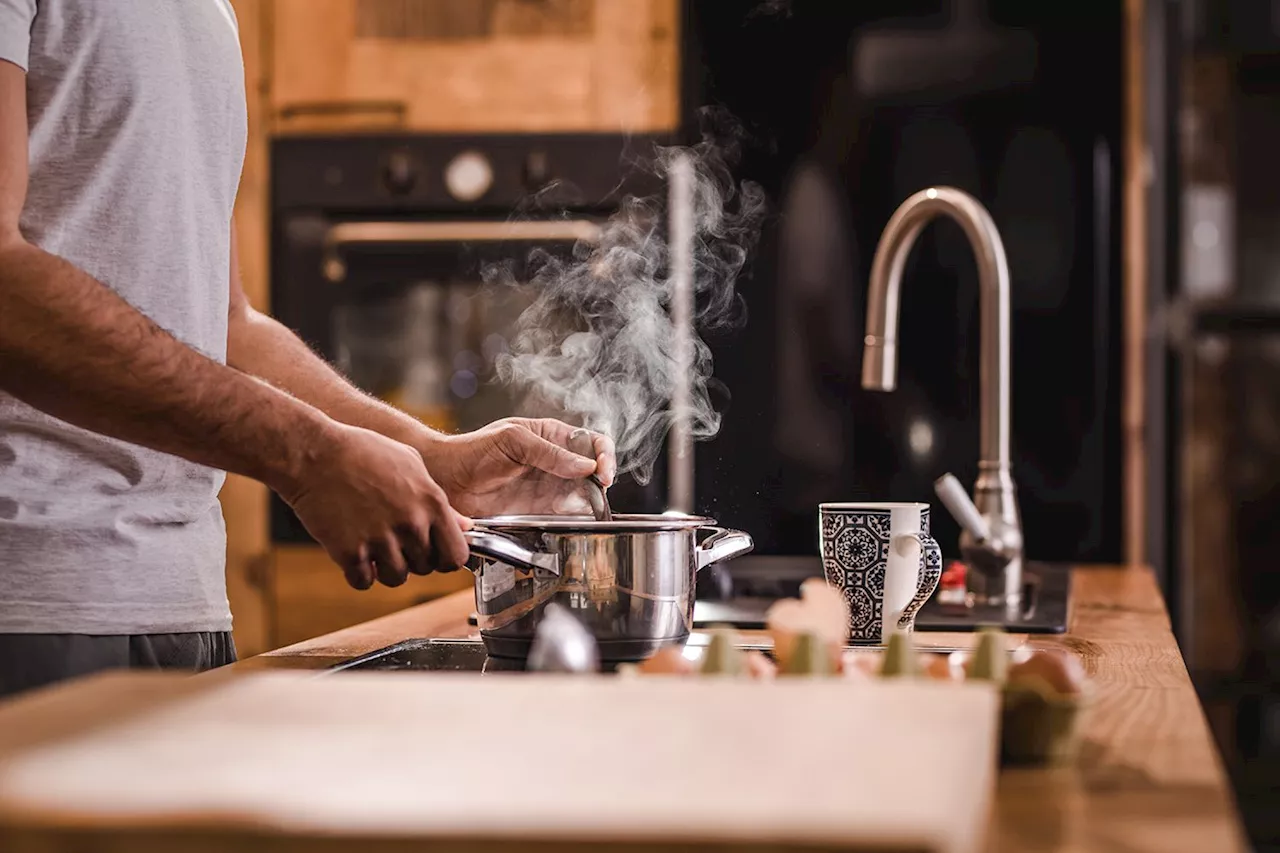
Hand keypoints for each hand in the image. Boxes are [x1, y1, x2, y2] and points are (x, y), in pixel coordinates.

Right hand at [277, 423, 471, 589]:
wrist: (314, 453)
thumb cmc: (362, 452)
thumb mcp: (411, 465)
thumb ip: (439, 500)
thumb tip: (464, 526)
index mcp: (431, 502)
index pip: (456, 555)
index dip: (446, 558)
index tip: (434, 553)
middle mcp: (410, 523)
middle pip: (426, 568)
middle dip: (413, 560)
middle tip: (394, 542)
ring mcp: (380, 539)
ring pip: (397, 579)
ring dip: (386, 569)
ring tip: (374, 546)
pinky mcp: (350, 552)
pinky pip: (364, 582)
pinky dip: (358, 573)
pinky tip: (354, 551)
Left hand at [421, 417, 616, 517]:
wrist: (447, 481)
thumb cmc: (474, 451)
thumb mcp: (513, 441)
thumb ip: (549, 452)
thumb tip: (586, 466)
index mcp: (552, 436)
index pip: (591, 441)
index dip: (604, 454)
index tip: (603, 471)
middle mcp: (556, 462)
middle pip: (594, 470)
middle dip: (602, 480)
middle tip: (600, 491)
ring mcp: (549, 487)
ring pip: (585, 494)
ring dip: (592, 501)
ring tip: (590, 508)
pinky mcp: (541, 511)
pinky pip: (567, 515)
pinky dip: (577, 519)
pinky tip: (575, 519)